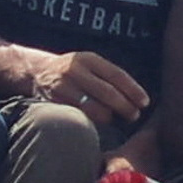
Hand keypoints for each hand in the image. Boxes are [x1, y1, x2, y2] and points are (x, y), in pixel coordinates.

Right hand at [33, 47, 153, 127]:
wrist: (38, 71)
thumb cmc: (73, 71)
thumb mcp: (89, 64)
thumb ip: (108, 76)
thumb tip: (136, 96)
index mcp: (88, 59)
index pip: (116, 75)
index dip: (133, 90)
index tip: (145, 102)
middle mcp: (75, 71)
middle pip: (107, 93)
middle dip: (125, 106)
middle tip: (134, 115)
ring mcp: (63, 87)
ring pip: (94, 108)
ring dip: (110, 117)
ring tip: (117, 119)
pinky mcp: (55, 102)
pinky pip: (80, 116)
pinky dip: (93, 121)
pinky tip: (100, 123)